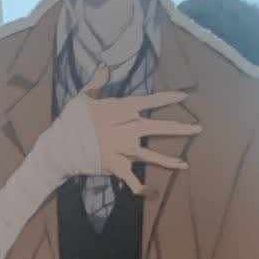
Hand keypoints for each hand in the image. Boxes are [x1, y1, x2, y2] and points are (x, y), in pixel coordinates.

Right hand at [79, 64, 198, 194]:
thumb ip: (98, 82)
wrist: (60, 145)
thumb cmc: (72, 120)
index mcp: (119, 110)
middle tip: (199, 129)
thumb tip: (105, 65)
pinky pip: (131, 179)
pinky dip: (141, 188)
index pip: (147, 102)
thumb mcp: (84, 97)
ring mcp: (121, 149)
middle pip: (156, 128)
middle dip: (179, 128)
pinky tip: (153, 194)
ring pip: (150, 155)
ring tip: (185, 164)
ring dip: (167, 160)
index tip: (183, 97)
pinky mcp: (116, 166)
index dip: (166, 99)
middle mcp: (125, 129)